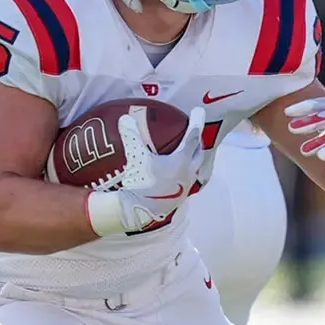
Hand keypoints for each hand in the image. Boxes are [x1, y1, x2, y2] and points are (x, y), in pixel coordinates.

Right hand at [86, 105, 208, 236]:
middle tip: (196, 134)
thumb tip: (124, 117)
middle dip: (198, 142)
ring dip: (194, 159)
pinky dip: (185, 173)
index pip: (192, 137)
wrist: (138, 212)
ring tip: (189, 154)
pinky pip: (186, 181)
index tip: (199, 112)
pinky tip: (176, 175)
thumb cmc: (140, 182)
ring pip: (195, 169)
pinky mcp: (178, 199)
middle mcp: (187, 174)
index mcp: (182, 161)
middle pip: (198, 154)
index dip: (196, 123)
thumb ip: (131, 135)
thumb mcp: (135, 156)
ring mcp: (184, 188)